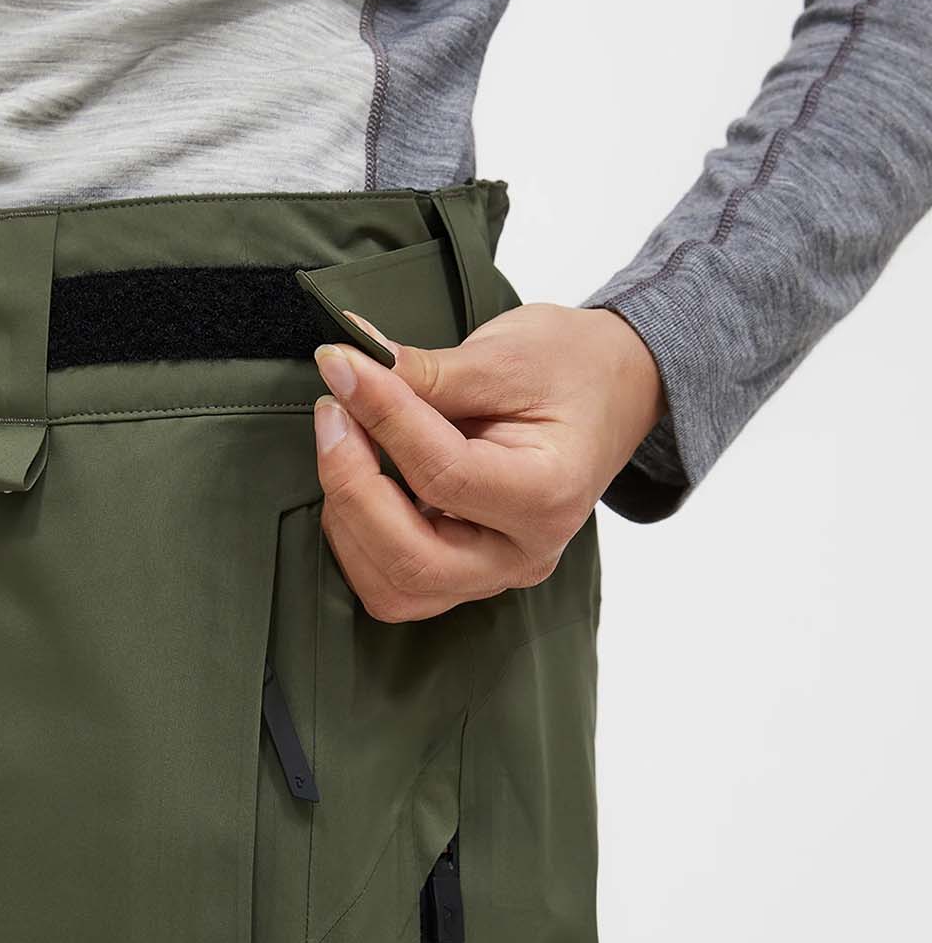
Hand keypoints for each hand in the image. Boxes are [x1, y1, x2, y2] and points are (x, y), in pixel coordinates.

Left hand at [310, 303, 665, 620]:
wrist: (609, 391)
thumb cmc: (568, 369)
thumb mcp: (505, 355)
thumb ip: (426, 373)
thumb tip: (347, 367)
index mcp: (547, 495)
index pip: (444, 473)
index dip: (381, 417)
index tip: (342, 367)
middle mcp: (520, 554)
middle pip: (410, 558)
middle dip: (351, 485)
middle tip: (333, 412)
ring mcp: (489, 575)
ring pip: (392, 588)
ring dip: (347, 519)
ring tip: (344, 442)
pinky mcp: (460, 576)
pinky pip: (390, 586)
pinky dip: (355, 540)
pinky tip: (356, 481)